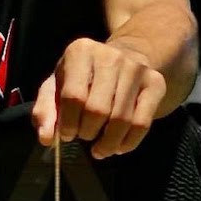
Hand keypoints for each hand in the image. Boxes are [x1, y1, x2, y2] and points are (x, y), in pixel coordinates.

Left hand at [31, 37, 166, 158]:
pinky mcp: (155, 83)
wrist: (122, 57)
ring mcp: (136, 68)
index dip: (68, 123)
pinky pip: (142, 123)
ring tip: (100, 148)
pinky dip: (128, 143)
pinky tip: (118, 147)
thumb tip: (46, 138)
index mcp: (81, 51)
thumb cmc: (83, 77)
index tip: (67, 134)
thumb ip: (45, 111)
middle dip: (88, 132)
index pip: (73, 96)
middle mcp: (111, 56)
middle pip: (98, 110)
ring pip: (122, 120)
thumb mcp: (56, 86)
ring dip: (108, 143)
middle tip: (85, 136)